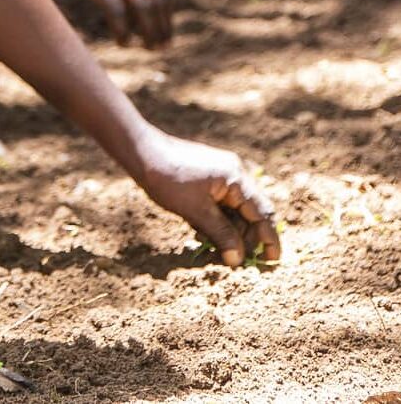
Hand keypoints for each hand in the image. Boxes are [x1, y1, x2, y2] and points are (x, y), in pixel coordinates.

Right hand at [50, 0, 172, 46]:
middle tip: (162, 46)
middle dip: (163, 28)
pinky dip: (123, 31)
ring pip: (146, 11)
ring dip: (150, 33)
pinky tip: (121, 41)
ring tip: (148, 48)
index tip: (165, 29)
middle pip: (160, 4)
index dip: (168, 14)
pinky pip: (119, 15)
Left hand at [133, 128, 280, 266]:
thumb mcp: (196, 211)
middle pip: (250, 213)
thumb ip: (221, 234)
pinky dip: (216, 219)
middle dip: (244, 238)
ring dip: (228, 230)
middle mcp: (233, 173)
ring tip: (213, 247)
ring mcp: (220, 174)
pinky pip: (220, 203)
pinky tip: (201, 232)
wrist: (140, 151)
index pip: (263, 213)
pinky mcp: (207, 177)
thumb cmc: (168, 178)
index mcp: (236, 178)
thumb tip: (238, 260)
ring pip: (234, 210)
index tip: (272, 261)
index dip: (269, 239)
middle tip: (234, 260)